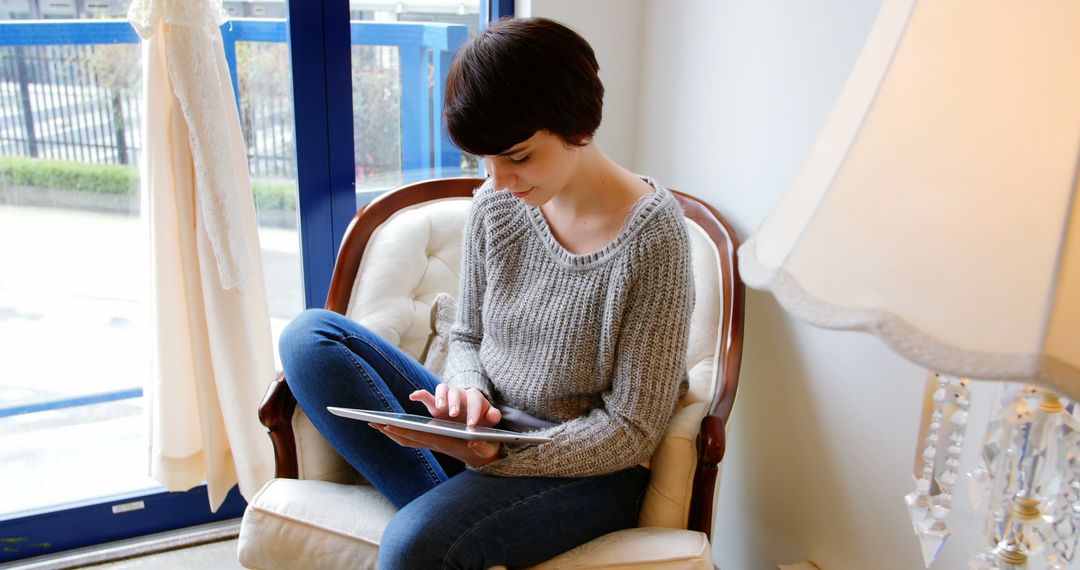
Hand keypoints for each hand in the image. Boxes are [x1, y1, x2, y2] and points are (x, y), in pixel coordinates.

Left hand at [370, 423, 500, 466]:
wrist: (487, 458)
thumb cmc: (486, 448)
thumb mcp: (486, 446)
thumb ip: (481, 445)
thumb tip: (473, 442)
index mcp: (444, 442)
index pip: (418, 436)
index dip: (402, 430)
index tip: (386, 425)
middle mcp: (435, 443)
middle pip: (407, 437)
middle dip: (389, 430)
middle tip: (371, 422)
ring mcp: (433, 442)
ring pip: (407, 439)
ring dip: (391, 432)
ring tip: (376, 423)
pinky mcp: (434, 440)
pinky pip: (412, 439)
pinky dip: (400, 433)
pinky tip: (392, 428)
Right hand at [410, 385, 500, 427]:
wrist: (473, 423)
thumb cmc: (482, 422)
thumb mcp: (490, 422)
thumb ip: (493, 418)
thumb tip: (494, 416)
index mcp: (475, 398)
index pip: (475, 400)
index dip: (474, 411)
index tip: (471, 424)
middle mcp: (461, 394)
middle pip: (457, 392)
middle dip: (455, 402)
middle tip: (453, 414)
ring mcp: (447, 397)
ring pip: (442, 389)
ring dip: (440, 397)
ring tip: (440, 408)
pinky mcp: (435, 403)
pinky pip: (427, 396)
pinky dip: (420, 394)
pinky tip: (413, 396)